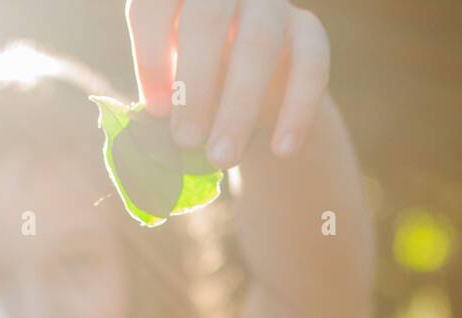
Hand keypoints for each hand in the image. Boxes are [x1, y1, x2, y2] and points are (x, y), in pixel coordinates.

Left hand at [125, 0, 330, 168]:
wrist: (251, 87)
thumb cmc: (195, 82)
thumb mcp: (171, 84)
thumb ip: (162, 97)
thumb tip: (150, 132)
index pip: (155, 5)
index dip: (150, 56)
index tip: (154, 110)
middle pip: (208, 18)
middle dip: (194, 84)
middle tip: (186, 141)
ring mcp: (271, 4)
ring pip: (260, 42)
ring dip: (239, 106)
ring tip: (222, 158)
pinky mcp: (309, 30)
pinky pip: (311, 65)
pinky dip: (297, 111)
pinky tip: (282, 150)